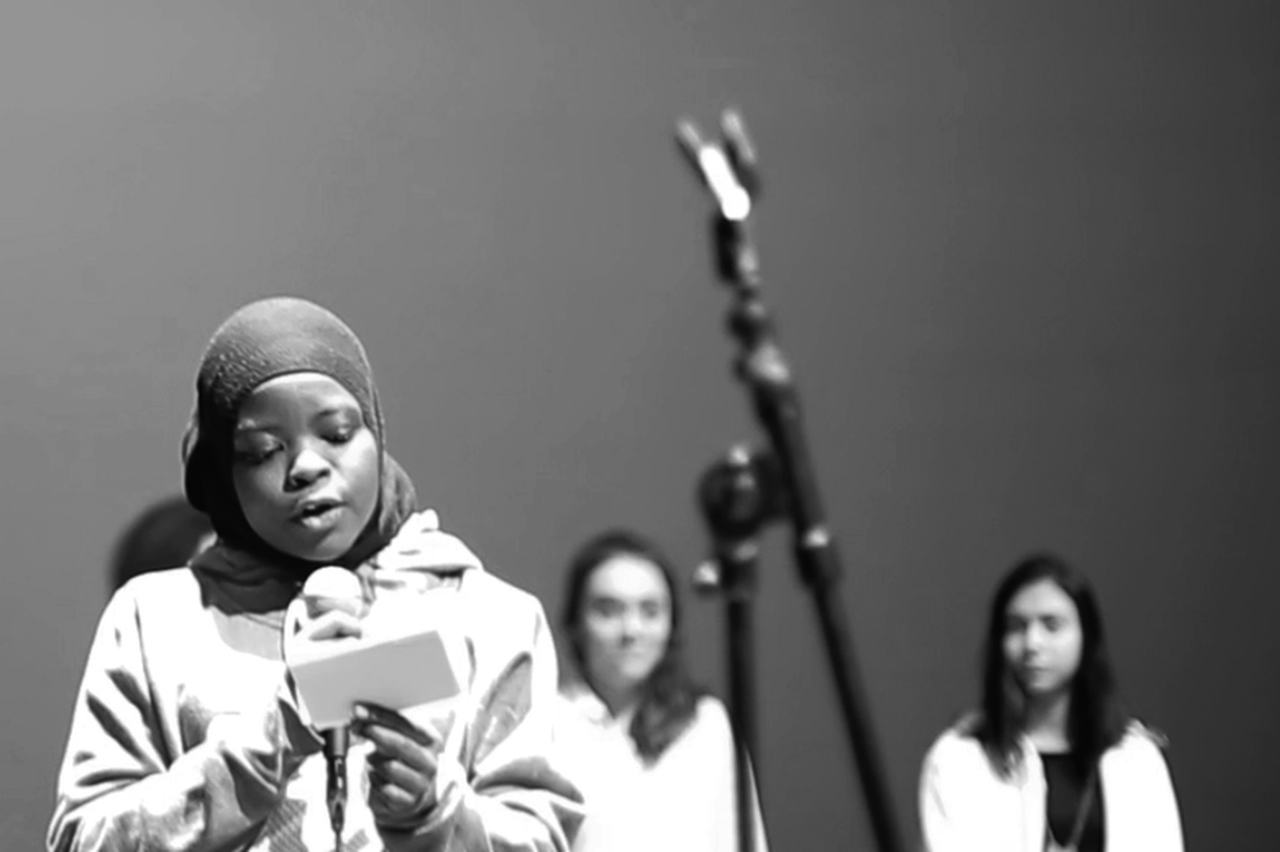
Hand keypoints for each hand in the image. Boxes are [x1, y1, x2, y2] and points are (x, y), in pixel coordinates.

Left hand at [353, 702, 442, 826]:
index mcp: (431, 740)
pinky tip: (376, 778)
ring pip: (390, 767)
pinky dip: (375, 781)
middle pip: (401, 744)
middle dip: (376, 733)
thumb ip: (384, 726)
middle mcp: (430, 761)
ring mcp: (421, 783)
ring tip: (372, 760)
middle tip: (357, 727)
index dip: (381, 715)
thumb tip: (360, 716)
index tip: (360, 711)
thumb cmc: (402, 761)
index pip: (407, 723)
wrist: (411, 795)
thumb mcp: (399, 739)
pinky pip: (384, 788)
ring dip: (375, 761)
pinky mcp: (409, 801)